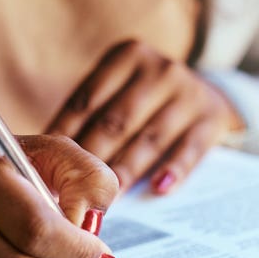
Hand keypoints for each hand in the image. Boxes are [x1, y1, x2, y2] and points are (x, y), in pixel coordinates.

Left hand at [47, 39, 243, 195]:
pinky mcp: (212, 119)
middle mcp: (159, 69)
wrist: (211, 96)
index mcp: (126, 57)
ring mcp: (188, 93)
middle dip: (91, 159)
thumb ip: (91, 117)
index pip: (87, 100)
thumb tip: (49, 159)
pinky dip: (173, 170)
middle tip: (72, 191)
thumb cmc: (147, 102)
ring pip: (149, 139)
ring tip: (106, 199)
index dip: (64, 135)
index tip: (47, 165)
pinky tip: (158, 189)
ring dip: (125, 171)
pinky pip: (189, 150)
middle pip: (116, 121)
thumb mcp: (121, 92)